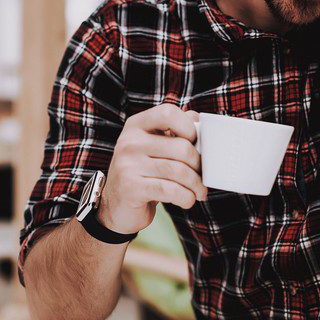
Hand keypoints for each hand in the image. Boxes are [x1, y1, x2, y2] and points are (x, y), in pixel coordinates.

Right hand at [97, 104, 205, 234]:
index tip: (195, 143)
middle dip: (199, 166)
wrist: (117, 207)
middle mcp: (129, 142)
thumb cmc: (143, 174)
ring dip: (195, 185)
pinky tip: (187, 200)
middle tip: (202, 177)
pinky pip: (170, 190)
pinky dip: (186, 197)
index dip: (188, 127)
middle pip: (181, 147)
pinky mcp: (131, 188)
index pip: (168, 113)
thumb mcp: (154, 148)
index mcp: (136, 126)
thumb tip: (198, 120)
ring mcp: (127, 165)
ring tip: (198, 192)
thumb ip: (174, 131)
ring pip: (179, 171)